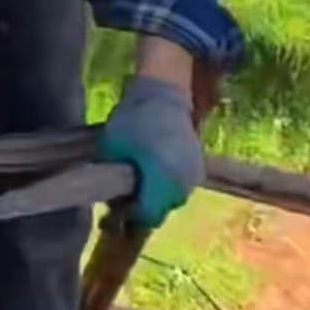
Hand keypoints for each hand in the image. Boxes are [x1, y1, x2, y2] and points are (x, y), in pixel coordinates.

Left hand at [98, 76, 205, 228]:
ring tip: (139, 182)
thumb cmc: (134, 118)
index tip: (114, 210)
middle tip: (124, 196)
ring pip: (173, 199)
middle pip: (161, 210)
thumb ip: (111, 182)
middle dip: (142, 208)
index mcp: (163, 179)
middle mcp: (183, 181)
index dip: (130, 217)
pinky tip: (154, 172)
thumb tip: (112, 208)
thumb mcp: (111, 149)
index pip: (148, 216)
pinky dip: (167, 185)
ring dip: (156, 197)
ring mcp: (195, 173)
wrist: (165, 92)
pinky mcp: (199, 164)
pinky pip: (181, 186)